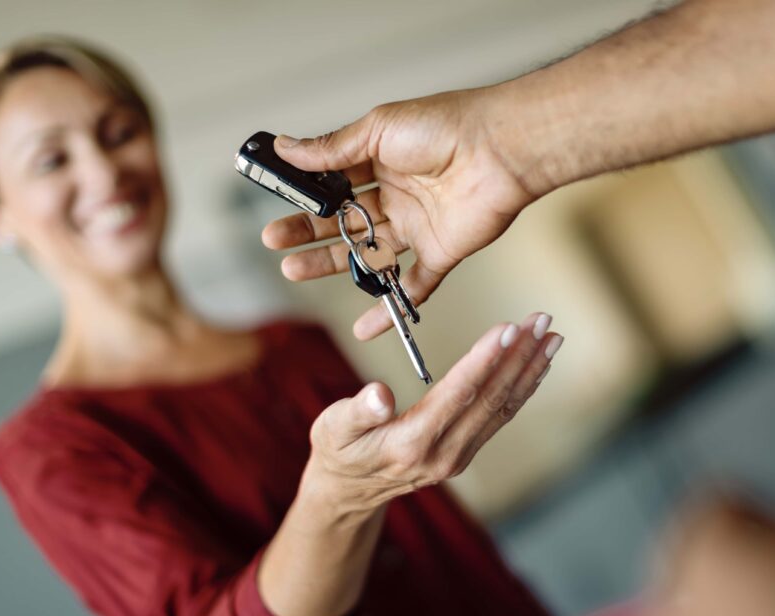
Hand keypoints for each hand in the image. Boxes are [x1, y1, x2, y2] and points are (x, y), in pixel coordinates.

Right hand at [261, 89, 537, 339]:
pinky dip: (389, 309)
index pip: (334, 184)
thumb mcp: (378, 130)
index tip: (274, 204)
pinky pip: (411, 287)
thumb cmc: (445, 128)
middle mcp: (398, 195)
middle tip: (275, 243)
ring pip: (367, 253)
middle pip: (343, 222)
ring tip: (293, 270)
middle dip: (307, 233)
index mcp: (382, 161)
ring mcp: (418, 226)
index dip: (304, 196)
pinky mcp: (440, 253)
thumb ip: (332, 148)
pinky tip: (363, 327)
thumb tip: (285, 147)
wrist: (500, 151)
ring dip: (331, 264)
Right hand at [301, 312, 561, 514]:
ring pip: (501, 407)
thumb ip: (357, 411)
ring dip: (529, 369)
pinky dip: (522, 388)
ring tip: (552, 336)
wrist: (348, 492)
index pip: (458, 393)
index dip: (485, 360)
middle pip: (490, 399)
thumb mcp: (333, 428)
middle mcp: (444, 453)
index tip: (509, 328)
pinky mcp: (465, 452)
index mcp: (412, 443)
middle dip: (520, 356)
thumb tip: (378, 394)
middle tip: (542, 320)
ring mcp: (458, 456)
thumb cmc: (338, 450)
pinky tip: (536, 366)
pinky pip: (499, 417)